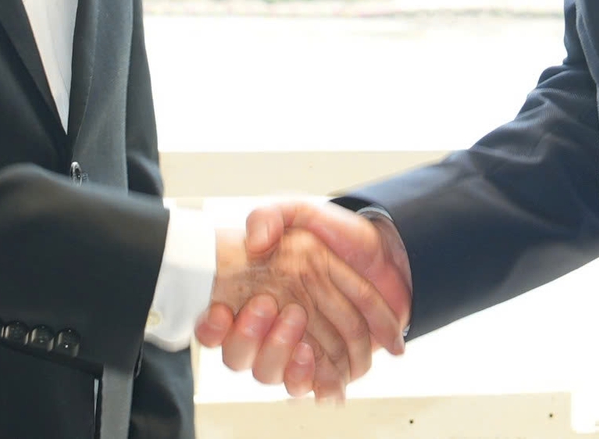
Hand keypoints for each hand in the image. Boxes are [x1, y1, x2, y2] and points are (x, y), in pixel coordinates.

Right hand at [198, 200, 412, 398]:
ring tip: (302, 343)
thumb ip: (270, 216)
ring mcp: (295, 348)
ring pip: (271, 375)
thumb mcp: (301, 213)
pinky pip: (314, 386)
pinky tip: (328, 377)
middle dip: (249, 339)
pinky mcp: (328, 365)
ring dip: (281, 359)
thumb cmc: (339, 236)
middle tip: (268, 307)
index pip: (214, 325)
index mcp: (251, 294)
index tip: (221, 312)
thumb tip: (254, 240)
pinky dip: (320, 384)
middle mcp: (268, 328)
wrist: (388, 253)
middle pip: (239, 356)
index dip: (210, 328)